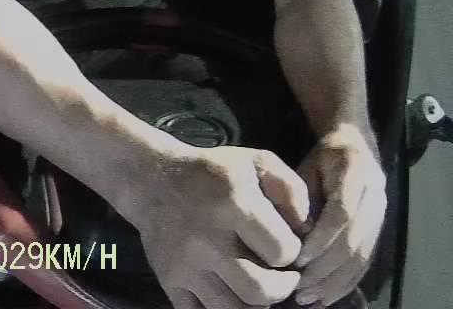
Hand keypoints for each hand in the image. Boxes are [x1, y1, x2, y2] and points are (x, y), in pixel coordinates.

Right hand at [132, 146, 309, 308]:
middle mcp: (207, 239)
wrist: (150, 178)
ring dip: (255, 304)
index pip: (283, 252)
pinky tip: (232, 295)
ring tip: (257, 286)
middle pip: (261, 291)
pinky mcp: (169, 280)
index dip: (293, 253)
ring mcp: (185, 264)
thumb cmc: (210, 172)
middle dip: (281, 288)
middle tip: (280, 276)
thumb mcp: (255, 163)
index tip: (286, 246)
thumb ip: (292, 190)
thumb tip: (307, 231)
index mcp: (234, 205)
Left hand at [293, 125, 385, 306]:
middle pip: (354, 240)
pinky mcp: (380, 229)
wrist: (353, 143)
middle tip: (299, 289)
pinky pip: (366, 260)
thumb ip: (299, 196)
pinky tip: (327, 296)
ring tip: (310, 299)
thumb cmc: (322, 157)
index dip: (322, 239)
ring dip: (335, 282)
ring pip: (362, 255)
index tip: (298, 258)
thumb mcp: (305, 166)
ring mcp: (381, 214)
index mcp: (355, 173)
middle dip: (326, 269)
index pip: (342, 214)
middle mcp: (375, 196)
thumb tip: (292, 233)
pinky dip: (347, 281)